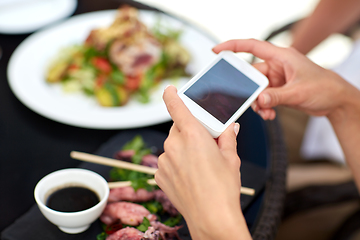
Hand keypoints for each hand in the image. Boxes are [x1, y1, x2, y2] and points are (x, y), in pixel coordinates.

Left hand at [155, 86, 250, 239]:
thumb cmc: (223, 188)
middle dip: (190, 132)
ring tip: (199, 165)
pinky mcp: (160, 174)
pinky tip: (190, 175)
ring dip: (183, 149)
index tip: (170, 90)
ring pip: (173, 146)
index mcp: (192, 134)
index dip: (171, 95)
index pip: (175, 106)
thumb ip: (227, 137)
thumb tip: (229, 127)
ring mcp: (165, 160)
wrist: (211, 218)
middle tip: (205, 144)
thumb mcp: (231, 158)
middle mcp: (174, 144)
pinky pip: (168, 161)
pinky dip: (177, 163)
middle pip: (179, 128)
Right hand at [213, 39, 351, 119]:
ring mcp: (277, 79)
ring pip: (256, 90)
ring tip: (265, 112)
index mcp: (281, 57)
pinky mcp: (278, 91)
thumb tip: (259, 101)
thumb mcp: (298, 92)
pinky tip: (270, 115)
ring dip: (258, 103)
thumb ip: (277, 97)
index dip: (233, 46)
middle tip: (249, 101)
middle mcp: (277, 66)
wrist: (336, 100)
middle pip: (251, 75)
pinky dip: (264, 108)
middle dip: (249, 90)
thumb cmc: (324, 87)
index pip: (252, 47)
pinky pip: (263, 98)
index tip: (216, 50)